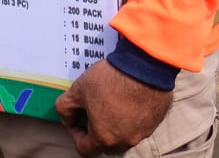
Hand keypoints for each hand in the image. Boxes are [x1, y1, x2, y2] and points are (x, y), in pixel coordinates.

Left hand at [55, 58, 172, 155]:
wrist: (143, 68)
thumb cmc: (109, 80)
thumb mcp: (77, 90)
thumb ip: (65, 107)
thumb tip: (67, 118)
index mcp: (104, 137)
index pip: (85, 150)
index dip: (75, 135)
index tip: (75, 119)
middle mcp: (125, 141)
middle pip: (104, 145)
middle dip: (94, 132)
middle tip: (91, 111)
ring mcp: (142, 133)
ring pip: (122, 138)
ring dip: (112, 126)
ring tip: (107, 104)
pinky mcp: (153, 123)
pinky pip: (136, 128)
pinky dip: (128, 119)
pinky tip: (124, 101)